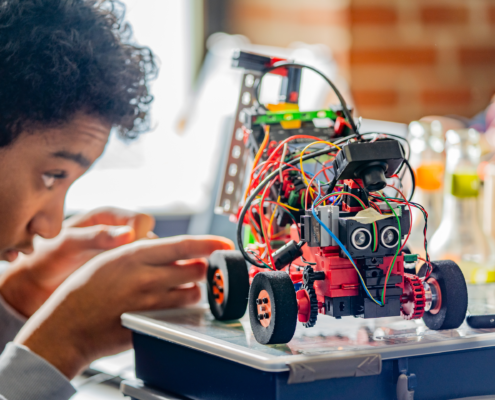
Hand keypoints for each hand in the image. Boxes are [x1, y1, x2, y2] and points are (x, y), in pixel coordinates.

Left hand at [0, 207, 154, 316]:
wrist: (33, 286)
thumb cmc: (45, 258)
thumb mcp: (67, 244)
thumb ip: (96, 237)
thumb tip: (128, 234)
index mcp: (108, 218)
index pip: (142, 221)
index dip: (140, 236)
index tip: (129, 253)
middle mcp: (120, 234)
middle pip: (151, 240)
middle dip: (145, 256)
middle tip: (130, 273)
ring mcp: (122, 255)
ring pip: (150, 259)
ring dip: (144, 271)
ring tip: (126, 285)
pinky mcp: (123, 274)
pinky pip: (142, 276)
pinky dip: (139, 283)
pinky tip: (126, 292)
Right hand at [15, 235, 233, 378]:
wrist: (67, 326)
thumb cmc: (85, 290)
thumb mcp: (111, 258)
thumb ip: (146, 253)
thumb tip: (176, 250)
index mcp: (136, 255)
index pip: (184, 244)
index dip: (209, 243)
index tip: (224, 243)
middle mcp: (147, 277)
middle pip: (196, 269)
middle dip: (200, 268)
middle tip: (192, 268)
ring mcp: (151, 303)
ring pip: (193, 292)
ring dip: (192, 289)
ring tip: (175, 288)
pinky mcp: (152, 323)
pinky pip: (181, 313)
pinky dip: (182, 307)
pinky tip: (167, 304)